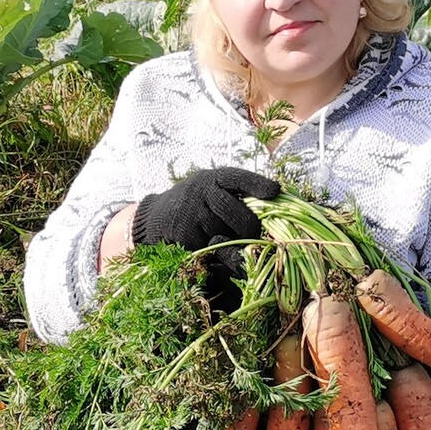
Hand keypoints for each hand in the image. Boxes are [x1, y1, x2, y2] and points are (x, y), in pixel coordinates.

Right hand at [132, 167, 279, 311]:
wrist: (154, 218)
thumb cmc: (192, 206)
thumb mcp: (209, 191)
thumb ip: (232, 196)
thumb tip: (269, 206)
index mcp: (212, 178)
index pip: (238, 177)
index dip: (257, 184)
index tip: (275, 191)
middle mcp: (202, 191)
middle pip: (238, 215)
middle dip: (250, 231)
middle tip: (255, 238)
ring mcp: (192, 213)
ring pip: (226, 234)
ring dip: (230, 243)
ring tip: (225, 241)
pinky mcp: (185, 234)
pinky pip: (210, 247)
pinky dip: (214, 251)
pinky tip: (208, 246)